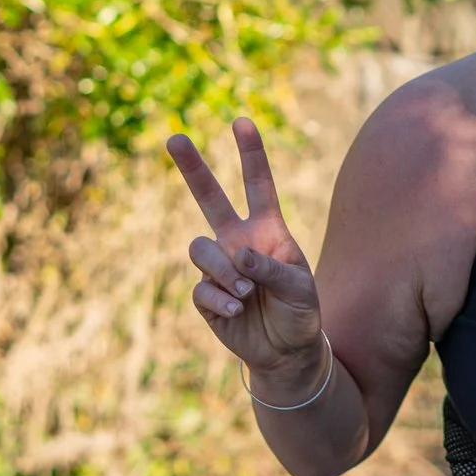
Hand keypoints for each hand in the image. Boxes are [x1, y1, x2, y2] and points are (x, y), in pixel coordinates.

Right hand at [166, 119, 326, 399]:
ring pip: (199, 248)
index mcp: (267, 230)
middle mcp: (238, 241)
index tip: (241, 122)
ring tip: (247, 294)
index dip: (251, 154)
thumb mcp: (300, 288)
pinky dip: (221, 299)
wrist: (287, 352)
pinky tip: (238, 311)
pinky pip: (201, 288)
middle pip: (209, 198)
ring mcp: (220, 267)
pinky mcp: (207, 296)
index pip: (257, 185)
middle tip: (174, 137)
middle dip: (192, 168)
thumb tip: (237, 257)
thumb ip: (272, 267)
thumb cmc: (301, 312)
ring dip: (223, 271)